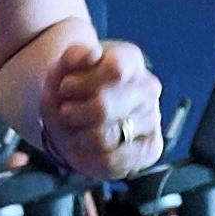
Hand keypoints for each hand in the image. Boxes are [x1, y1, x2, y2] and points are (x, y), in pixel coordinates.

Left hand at [35, 38, 163, 180]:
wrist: (74, 116)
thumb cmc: (71, 89)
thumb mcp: (62, 68)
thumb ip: (73, 56)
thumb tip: (92, 54)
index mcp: (130, 60)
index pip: (115, 70)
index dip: (83, 83)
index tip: (66, 86)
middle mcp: (148, 88)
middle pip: (103, 108)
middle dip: (73, 113)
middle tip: (66, 111)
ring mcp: (152, 119)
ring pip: (105, 137)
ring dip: (78, 136)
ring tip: (76, 129)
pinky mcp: (150, 149)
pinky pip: (113, 161)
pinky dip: (89, 157)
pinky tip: (87, 146)